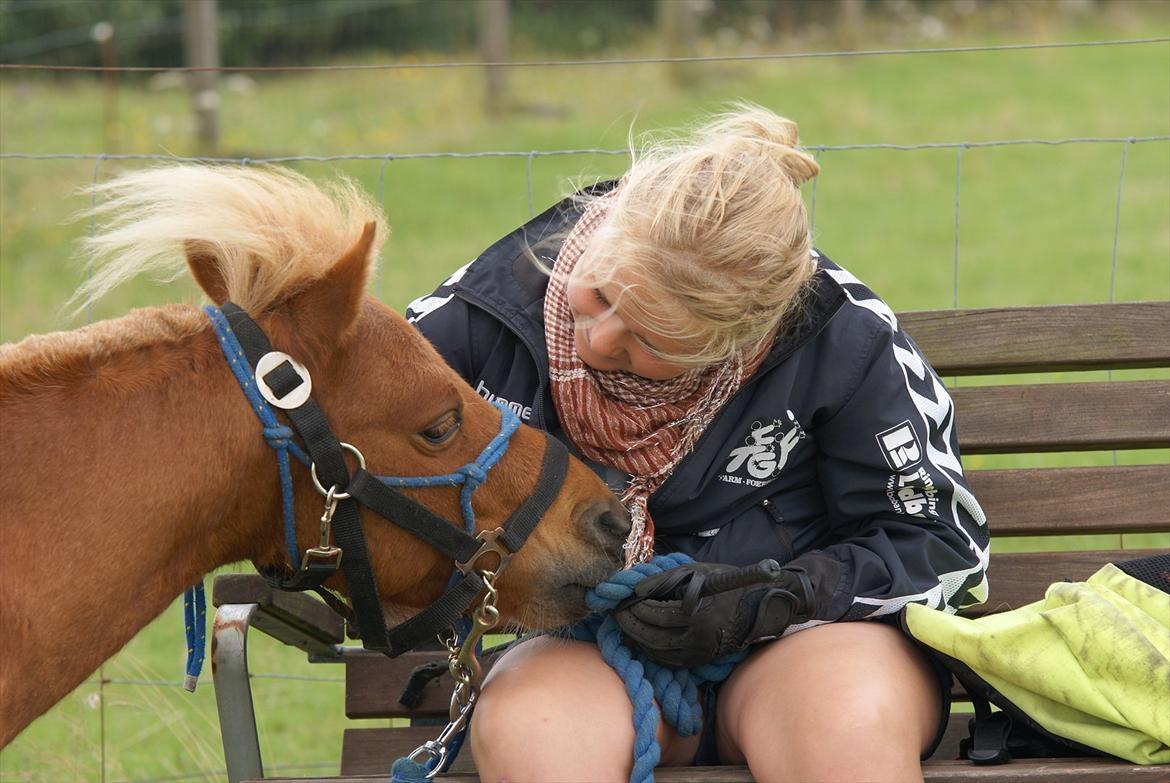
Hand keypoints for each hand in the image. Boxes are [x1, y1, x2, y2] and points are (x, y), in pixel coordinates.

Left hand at [613, 559, 814, 667]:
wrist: (756, 608)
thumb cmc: (725, 584)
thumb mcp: (695, 573)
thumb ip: (664, 580)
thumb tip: (636, 591)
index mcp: (696, 614)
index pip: (655, 615)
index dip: (635, 609)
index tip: (623, 601)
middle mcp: (696, 638)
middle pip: (651, 637)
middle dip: (631, 625)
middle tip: (618, 614)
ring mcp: (698, 653)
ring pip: (657, 652)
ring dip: (636, 639)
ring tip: (625, 626)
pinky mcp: (699, 661)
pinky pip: (667, 660)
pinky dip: (650, 651)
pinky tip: (641, 639)